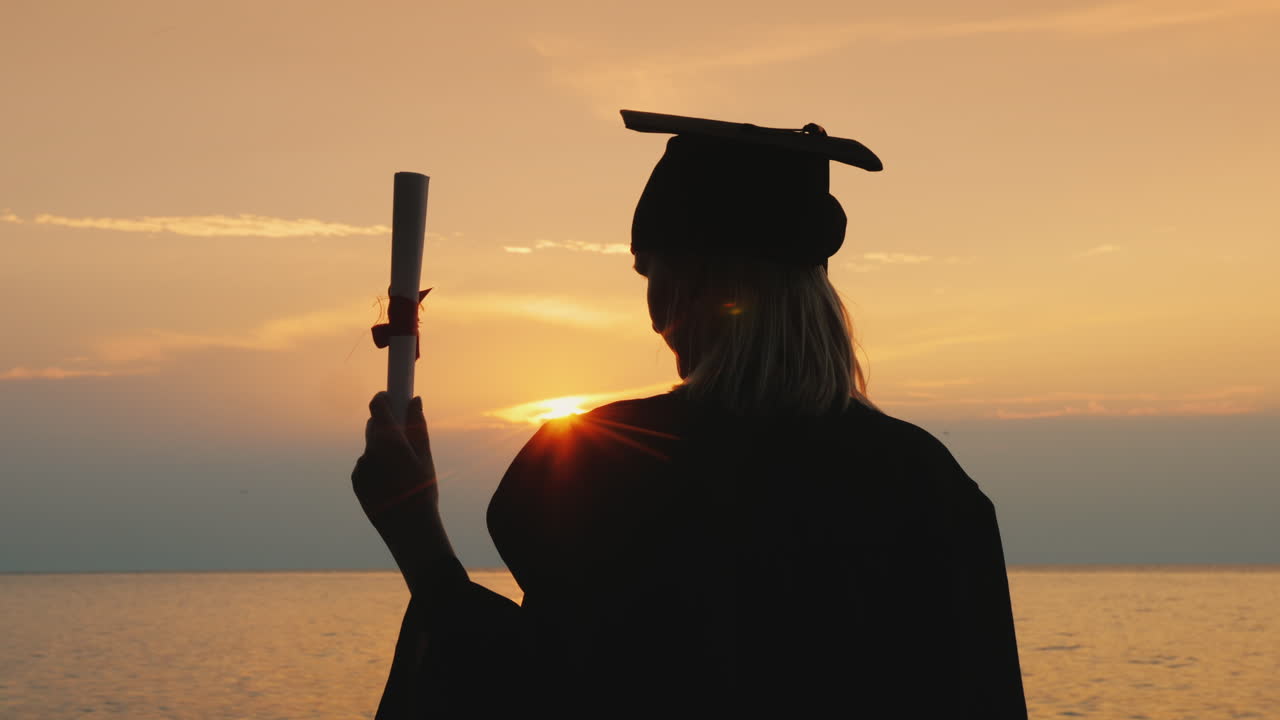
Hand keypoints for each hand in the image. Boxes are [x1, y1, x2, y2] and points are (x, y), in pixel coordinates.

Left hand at [352, 392, 437, 523]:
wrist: (408, 528)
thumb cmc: (422, 491)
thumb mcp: (425, 456)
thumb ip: (418, 425)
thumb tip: (415, 400)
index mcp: (388, 440)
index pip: (377, 405)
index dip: (384, 397)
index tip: (392, 396)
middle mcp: (370, 450)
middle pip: (374, 426)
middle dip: (387, 426)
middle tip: (405, 436)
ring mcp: (361, 467)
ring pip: (371, 448)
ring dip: (383, 449)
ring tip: (402, 471)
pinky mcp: (356, 481)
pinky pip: (366, 465)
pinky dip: (376, 467)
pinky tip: (392, 483)